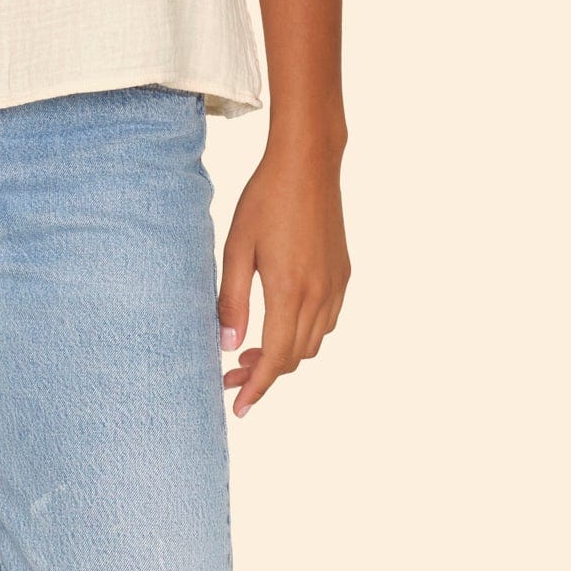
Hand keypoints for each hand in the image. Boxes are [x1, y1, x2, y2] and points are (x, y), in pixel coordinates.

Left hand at [217, 134, 350, 417]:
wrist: (307, 164)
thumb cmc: (265, 199)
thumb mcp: (237, 246)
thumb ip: (232, 299)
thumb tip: (227, 346)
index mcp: (289, 291)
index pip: (274, 359)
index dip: (256, 388)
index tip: (238, 407)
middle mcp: (319, 295)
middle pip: (295, 357)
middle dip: (264, 374)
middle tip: (232, 375)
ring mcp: (336, 286)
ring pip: (313, 343)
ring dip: (285, 355)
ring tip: (251, 351)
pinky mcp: (343, 274)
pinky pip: (327, 320)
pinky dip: (304, 334)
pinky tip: (281, 321)